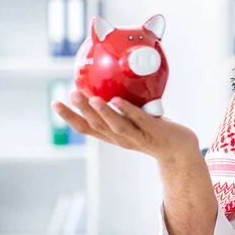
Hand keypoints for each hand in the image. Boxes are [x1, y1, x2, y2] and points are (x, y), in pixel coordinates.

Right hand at [51, 90, 200, 163]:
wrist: (180, 150)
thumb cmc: (155, 132)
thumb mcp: (132, 121)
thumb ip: (121, 109)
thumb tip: (109, 84)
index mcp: (113, 136)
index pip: (86, 128)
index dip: (70, 117)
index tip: (55, 103)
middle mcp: (121, 139)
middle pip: (97, 126)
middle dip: (82, 111)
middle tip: (71, 94)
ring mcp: (138, 137)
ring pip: (116, 126)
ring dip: (103, 112)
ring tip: (92, 98)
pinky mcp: (154, 132)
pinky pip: (140, 120)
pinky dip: (128, 111)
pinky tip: (118, 100)